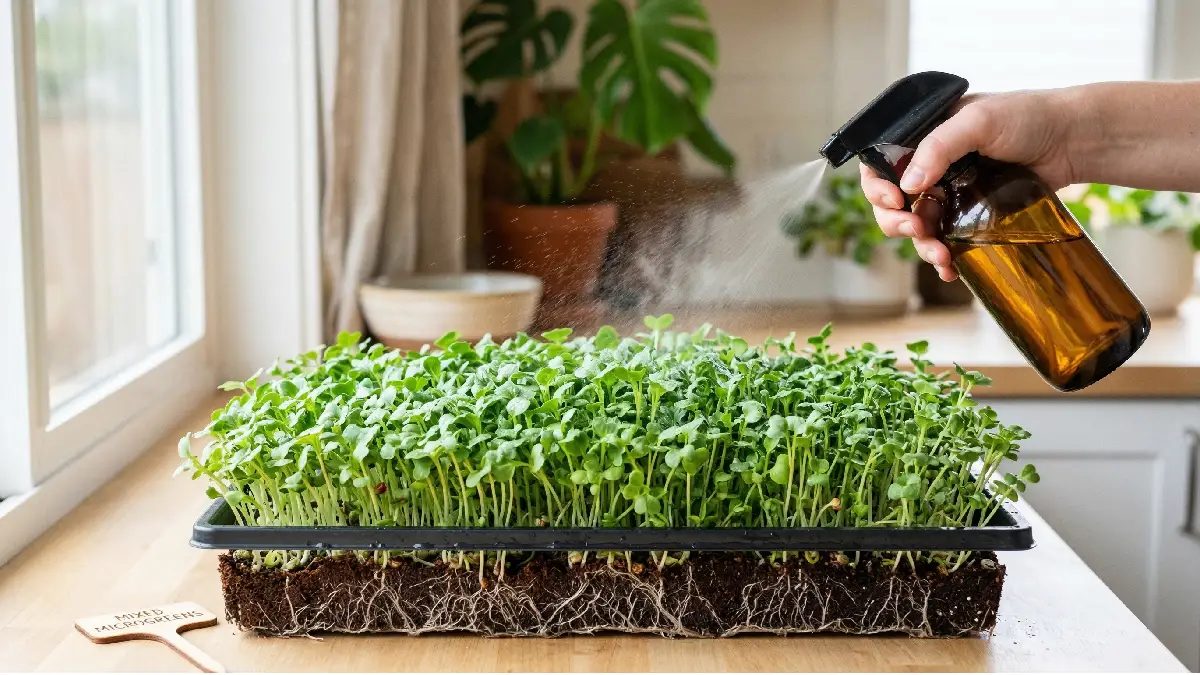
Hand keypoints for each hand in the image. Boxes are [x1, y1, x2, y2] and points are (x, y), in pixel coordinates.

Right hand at [860, 89, 1079, 280]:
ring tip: (939, 256)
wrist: (1075, 138)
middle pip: (892, 203)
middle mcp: (931, 167)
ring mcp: (951, 193)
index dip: (877, 187)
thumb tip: (908, 185)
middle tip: (914, 229)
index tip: (895, 201)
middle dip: (896, 222)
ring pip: (918, 227)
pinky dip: (944, 258)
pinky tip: (951, 269)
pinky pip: (946, 240)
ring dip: (921, 245)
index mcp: (923, 138)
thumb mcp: (979, 121)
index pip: (880, 165)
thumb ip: (939, 147)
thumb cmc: (1028, 115)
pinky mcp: (972, 215)